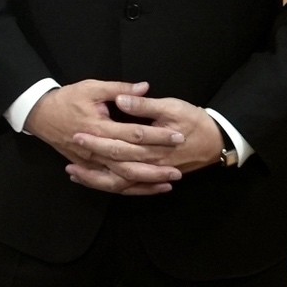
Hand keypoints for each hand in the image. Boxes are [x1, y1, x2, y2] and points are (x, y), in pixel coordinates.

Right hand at [24, 79, 183, 195]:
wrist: (40, 114)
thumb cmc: (67, 99)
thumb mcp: (91, 87)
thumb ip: (119, 89)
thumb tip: (144, 87)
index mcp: (99, 127)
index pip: (135, 134)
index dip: (158, 135)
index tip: (178, 136)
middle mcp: (96, 149)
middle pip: (130, 163)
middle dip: (156, 167)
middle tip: (178, 169)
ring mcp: (90, 162)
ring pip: (121, 179)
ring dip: (145, 183)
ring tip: (168, 183)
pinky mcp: (87, 168)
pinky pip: (110, 184)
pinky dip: (129, 188)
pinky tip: (147, 188)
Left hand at [67, 94, 226, 193]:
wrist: (217, 140)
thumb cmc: (194, 120)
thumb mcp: (171, 107)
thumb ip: (145, 105)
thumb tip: (123, 98)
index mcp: (153, 146)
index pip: (119, 145)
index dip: (96, 141)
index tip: (76, 134)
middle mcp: (151, 164)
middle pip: (115, 166)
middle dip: (90, 160)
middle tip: (69, 154)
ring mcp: (152, 173)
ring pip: (120, 183)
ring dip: (96, 181)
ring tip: (74, 175)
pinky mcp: (154, 177)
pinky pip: (130, 187)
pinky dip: (112, 187)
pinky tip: (96, 182)